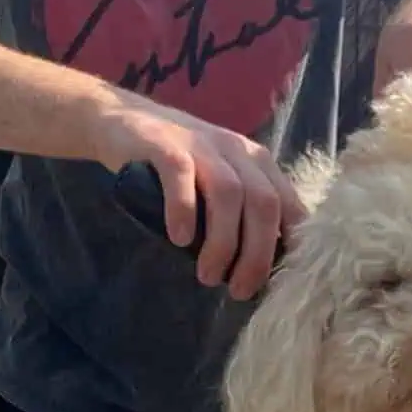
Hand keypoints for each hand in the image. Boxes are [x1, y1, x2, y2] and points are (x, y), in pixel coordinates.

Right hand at [91, 92, 305, 300]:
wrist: (121, 121)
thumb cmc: (178, 168)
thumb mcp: (219, 186)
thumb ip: (242, 216)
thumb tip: (258, 272)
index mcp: (258, 164)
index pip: (290, 207)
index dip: (290, 248)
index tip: (277, 284)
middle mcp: (237, 151)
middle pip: (264, 204)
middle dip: (256, 255)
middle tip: (239, 290)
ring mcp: (201, 144)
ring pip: (228, 194)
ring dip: (222, 243)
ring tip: (208, 275)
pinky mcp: (164, 144)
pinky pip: (181, 176)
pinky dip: (184, 211)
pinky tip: (179, 239)